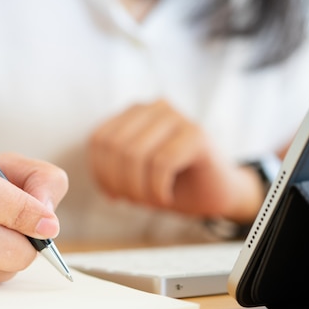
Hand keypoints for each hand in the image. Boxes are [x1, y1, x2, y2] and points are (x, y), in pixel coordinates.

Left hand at [89, 100, 263, 222]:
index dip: (101, 173)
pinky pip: (161, 163)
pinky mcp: (196, 133)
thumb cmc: (173, 183)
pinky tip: (166, 197)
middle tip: (137, 201)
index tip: (114, 195)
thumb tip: (91, 175)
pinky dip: (158, 189)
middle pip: (115, 147)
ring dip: (140, 189)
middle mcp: (153, 108)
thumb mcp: (134, 172)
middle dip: (120, 183)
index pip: (99, 139)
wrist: (217, 192)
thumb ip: (112, 164)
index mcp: (134, 114)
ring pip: (135, 154)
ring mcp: (176, 117)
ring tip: (153, 200)